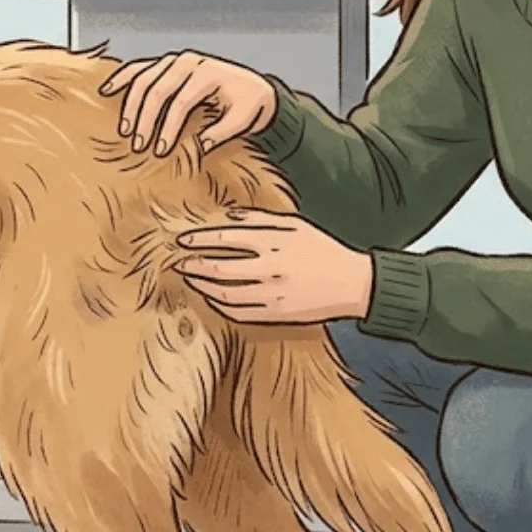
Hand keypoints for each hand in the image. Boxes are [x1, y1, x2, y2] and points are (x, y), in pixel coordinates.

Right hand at [99, 50, 276, 155]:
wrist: (253, 88)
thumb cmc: (248, 103)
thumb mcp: (244, 119)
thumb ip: (223, 132)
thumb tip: (201, 146)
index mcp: (207, 73)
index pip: (181, 102)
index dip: (168, 127)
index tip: (159, 150)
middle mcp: (188, 62)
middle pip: (158, 89)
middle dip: (145, 119)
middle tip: (138, 145)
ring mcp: (175, 61)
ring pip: (144, 78)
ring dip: (131, 104)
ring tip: (125, 129)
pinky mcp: (166, 64)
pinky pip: (140, 68)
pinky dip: (122, 78)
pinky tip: (107, 90)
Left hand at [170, 209, 373, 324]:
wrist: (353, 283)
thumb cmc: (324, 249)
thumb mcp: (296, 225)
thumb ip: (261, 219)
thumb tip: (230, 216)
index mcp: (275, 241)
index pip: (226, 238)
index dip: (199, 239)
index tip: (182, 241)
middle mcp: (271, 268)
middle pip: (219, 269)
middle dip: (193, 265)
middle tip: (178, 262)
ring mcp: (273, 294)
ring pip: (225, 294)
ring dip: (203, 286)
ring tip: (192, 280)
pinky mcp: (277, 314)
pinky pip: (239, 313)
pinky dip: (220, 305)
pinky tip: (212, 297)